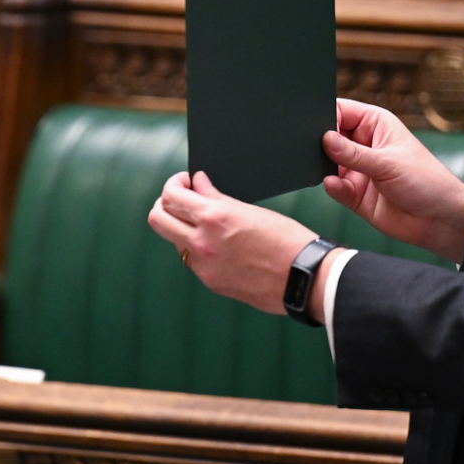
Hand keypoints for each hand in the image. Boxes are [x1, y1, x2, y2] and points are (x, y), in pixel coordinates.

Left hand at [147, 170, 313, 313]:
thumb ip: (217, 199)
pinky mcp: (211, 282)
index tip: (185, 182)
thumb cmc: (287, 239)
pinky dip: (198, 248)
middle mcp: (202, 241)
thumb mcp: (251, 210)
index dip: (174, 184)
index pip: (171, 196)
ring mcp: (204, 265)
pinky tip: (218, 243)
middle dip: (165, 205)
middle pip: (157, 218)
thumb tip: (197, 184)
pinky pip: (192, 260)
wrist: (306, 278)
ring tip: (203, 222)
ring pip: (173, 240)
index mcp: (215, 217)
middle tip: (183, 199)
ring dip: (181, 227)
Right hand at [322, 99, 463, 263]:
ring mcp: (358, 169)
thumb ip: (353, 153)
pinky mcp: (354, 193)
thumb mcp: (388, 163)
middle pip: (329, 136)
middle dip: (319, 143)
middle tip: (312, 150)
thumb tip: (324, 139)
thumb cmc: (427, 181)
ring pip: (328, 163)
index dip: (327, 116)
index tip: (318, 129)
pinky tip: (334, 185)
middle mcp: (363, 145)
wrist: (440, 219)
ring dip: (323, 167)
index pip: (341, 110)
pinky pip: (334, 187)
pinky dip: (332, 187)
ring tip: (326, 170)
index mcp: (375, 125)